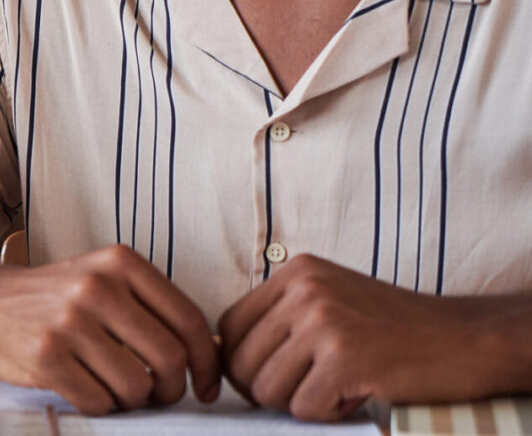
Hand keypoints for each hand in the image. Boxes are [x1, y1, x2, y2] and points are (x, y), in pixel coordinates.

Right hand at [0, 245, 220, 414]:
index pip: (189, 320)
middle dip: (171, 389)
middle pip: (169, 358)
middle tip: (160, 395)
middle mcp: (95, 286)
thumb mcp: (101, 278)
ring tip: (113, 389)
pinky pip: (98, 402)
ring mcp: (68, 322)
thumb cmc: (52, 297)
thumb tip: (207, 356)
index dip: (207, 362)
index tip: (207, 384)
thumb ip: (149, 306)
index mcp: (119, 262)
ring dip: (132, 400)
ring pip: (136, 386)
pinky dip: (99, 405)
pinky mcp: (45, 357)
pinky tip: (84, 388)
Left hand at [219, 254, 513, 420]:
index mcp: (295, 272)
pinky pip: (304, 408)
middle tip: (306, 391)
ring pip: (267, 389)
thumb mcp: (330, 298)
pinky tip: (355, 396)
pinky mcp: (344, 360)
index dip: (238, 363)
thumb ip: (282, 317)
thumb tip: (225, 358)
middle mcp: (304, 290)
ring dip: (299, 403)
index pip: (229, 327)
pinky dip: (327, 415)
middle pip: (241, 361)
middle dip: (266, 390)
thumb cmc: (394, 327)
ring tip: (336, 389)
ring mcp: (323, 323)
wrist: (463, 339)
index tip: (262, 381)